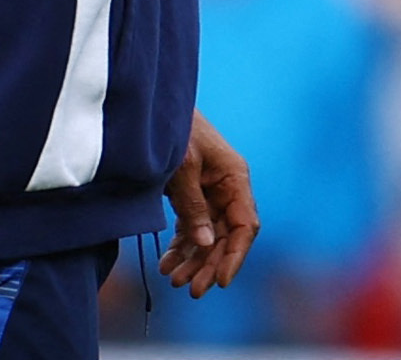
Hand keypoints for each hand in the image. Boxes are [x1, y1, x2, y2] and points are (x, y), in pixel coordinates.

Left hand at [160, 111, 258, 296]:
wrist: (155, 110)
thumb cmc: (175, 131)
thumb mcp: (183, 168)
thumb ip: (194, 206)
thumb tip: (206, 244)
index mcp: (235, 177)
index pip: (245, 225)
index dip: (235, 255)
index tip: (221, 281)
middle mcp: (227, 188)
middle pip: (226, 236)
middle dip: (210, 265)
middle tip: (192, 290)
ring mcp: (209, 193)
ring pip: (208, 236)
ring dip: (194, 260)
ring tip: (174, 281)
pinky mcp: (192, 195)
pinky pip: (191, 228)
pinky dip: (181, 247)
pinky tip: (167, 264)